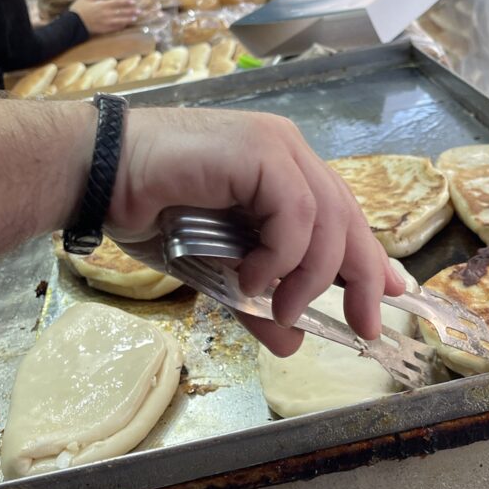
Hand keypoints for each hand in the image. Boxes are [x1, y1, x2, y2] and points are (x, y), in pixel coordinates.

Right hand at [71, 0, 139, 34]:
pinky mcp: (103, 29)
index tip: (133, 1)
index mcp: (102, 5)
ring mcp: (105, 22)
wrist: (73, 23)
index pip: (117, 2)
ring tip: (135, 18)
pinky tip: (125, 25)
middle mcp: (106, 13)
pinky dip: (121, 26)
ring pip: (120, 20)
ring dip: (128, 19)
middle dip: (131, 11)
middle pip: (121, 12)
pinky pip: (114, 28)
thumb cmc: (77, 9)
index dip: (126, 2)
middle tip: (139, 11)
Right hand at [106, 107, 404, 356]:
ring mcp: (275, 146)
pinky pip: (294, 211)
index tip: (392, 292)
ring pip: (326, 218)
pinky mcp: (259, 149)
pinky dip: (282, 255)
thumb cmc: (148, 211)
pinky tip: (255, 280)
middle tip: (365, 325)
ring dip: (311, 277)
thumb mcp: (216, 269)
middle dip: (362, 276)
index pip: (341, 215)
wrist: (96, 175)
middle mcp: (287, 153)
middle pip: (346, 217)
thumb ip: (257, 300)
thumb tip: (292, 342)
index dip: (370, 255)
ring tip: (285, 313)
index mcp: (281, 171)